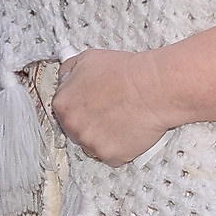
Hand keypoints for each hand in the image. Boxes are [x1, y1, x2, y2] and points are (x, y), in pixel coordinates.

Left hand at [52, 49, 171, 165]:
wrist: (152, 87)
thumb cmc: (125, 72)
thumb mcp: (87, 59)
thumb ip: (68, 73)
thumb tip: (65, 81)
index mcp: (62, 104)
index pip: (64, 111)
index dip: (81, 107)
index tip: (92, 106)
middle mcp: (72, 126)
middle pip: (76, 130)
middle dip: (90, 123)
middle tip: (109, 112)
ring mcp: (90, 143)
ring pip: (93, 145)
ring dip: (104, 137)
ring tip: (121, 120)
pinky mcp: (110, 155)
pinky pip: (112, 156)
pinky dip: (121, 148)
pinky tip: (130, 132)